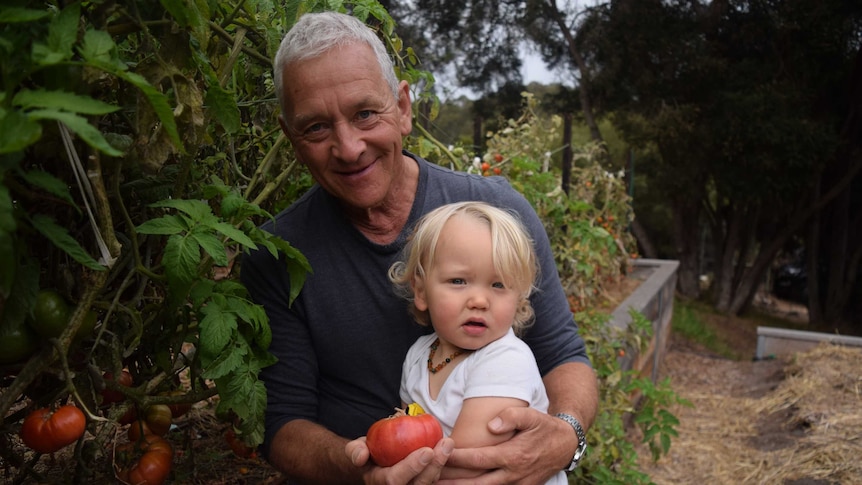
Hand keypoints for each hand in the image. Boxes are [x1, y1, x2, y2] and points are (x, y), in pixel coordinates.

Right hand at [346, 435, 454, 484]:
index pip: (395, 480)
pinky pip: (435, 477)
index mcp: (380, 483)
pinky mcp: (422, 482)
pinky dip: (443, 464)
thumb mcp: (357, 449)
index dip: (412, 467)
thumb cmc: (368, 453)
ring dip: (441, 464)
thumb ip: (355, 450)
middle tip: (445, 445)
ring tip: (448, 443)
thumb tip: (361, 456)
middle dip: (434, 466)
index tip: (427, 450)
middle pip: (419, 484)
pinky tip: (448, 447)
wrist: (375, 462)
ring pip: (430, 482)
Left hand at [439, 407, 574, 483]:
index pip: (478, 459)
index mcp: (513, 455)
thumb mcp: (532, 416)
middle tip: (432, 480)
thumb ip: (511, 417)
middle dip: (453, 483)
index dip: (457, 458)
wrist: (565, 445)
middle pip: (477, 483)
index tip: (440, 454)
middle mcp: (513, 474)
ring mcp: (517, 484)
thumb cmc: (544, 427)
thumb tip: (491, 425)